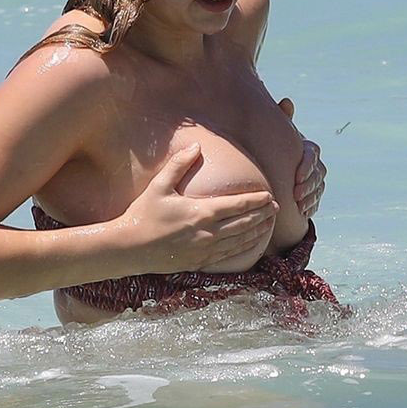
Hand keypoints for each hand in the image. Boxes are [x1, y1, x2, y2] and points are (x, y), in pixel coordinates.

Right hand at [121, 144, 278, 272]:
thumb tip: (196, 145)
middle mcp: (208, 232)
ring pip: (241, 240)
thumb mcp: (159, 186)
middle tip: (278, 208)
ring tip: (271, 224)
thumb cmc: (142, 215)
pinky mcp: (200, 262)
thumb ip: (179, 164)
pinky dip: (245, 248)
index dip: (257, 201)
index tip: (270, 196)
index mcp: (201, 212)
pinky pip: (229, 255)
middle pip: (245, 223)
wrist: (128, 248)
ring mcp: (205, 249)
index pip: (238, 205)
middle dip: (264, 215)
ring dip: (259, 231)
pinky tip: (252, 243)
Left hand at [279, 97, 326, 219]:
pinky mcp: (314, 195)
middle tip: (296, 195)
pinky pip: (316, 201)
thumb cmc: (275, 148)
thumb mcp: (277, 136)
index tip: (297, 178)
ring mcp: (317, 180)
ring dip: (310, 198)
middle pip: (318, 175)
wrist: (276, 169)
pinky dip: (310, 207)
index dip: (307, 168)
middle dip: (309, 186)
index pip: (313, 156)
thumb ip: (283, 120)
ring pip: (319, 189)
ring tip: (298, 206)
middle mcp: (316, 165)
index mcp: (308, 149)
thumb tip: (287, 101)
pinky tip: (302, 212)